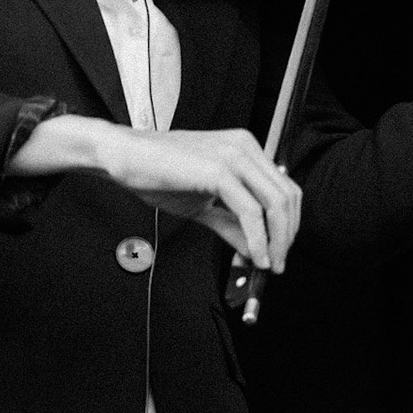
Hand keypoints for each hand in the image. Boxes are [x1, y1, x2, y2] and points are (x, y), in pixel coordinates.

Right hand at [101, 126, 300, 271]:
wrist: (124, 156)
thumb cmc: (158, 174)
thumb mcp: (203, 204)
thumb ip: (231, 224)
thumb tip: (254, 250)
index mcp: (245, 149)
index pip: (285, 187)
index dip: (288, 223)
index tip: (280, 251)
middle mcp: (245, 147)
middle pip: (287, 196)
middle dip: (286, 236)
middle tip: (277, 263)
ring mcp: (234, 156)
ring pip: (275, 204)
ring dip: (276, 241)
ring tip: (267, 264)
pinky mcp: (219, 171)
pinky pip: (250, 211)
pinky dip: (257, 238)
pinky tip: (253, 256)